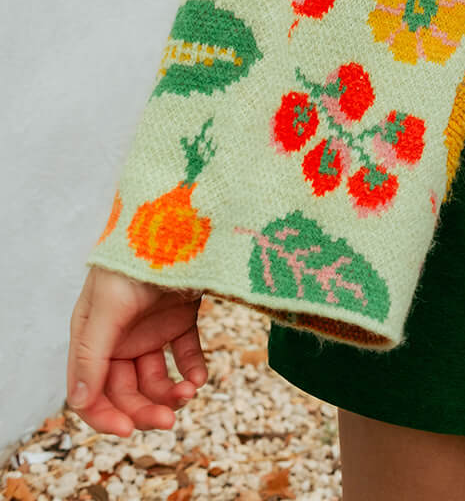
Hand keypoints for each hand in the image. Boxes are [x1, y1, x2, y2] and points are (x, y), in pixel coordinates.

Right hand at [67, 266, 208, 435]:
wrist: (181, 218)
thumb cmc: (135, 255)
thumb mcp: (109, 303)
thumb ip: (93, 351)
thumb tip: (79, 401)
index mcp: (92, 334)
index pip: (90, 390)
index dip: (106, 415)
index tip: (129, 430)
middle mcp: (118, 337)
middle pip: (125, 391)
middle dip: (145, 409)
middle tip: (169, 419)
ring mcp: (149, 329)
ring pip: (155, 379)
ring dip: (170, 393)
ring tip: (190, 393)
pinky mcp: (179, 319)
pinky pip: (183, 357)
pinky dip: (192, 371)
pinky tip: (200, 377)